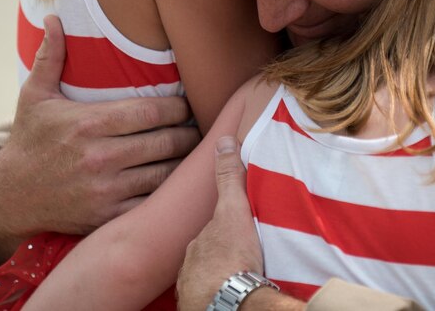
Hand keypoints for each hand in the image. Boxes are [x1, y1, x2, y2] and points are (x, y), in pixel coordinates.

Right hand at [0, 15, 201, 246]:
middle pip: (165, 141)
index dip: (178, 106)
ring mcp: (105, 190)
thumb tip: (53, 17)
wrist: (10, 196)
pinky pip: (151, 202)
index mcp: (88, 123)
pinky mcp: (107, 216)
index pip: (152, 111)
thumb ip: (51, 56)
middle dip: (187, 132)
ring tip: (193, 150)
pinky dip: (167, 191)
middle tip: (196, 125)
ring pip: (164, 173)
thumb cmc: (29, 139)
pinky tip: (175, 180)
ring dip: (184, 161)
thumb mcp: (35, 95)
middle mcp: (100, 157)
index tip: (185, 104)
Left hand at [178, 136, 274, 310]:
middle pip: (209, 254)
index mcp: (198, 243)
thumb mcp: (234, 211)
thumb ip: (229, 178)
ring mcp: (194, 289)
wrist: (230, 303)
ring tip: (243, 277)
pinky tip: (236, 293)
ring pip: (209, 277)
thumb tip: (223, 141)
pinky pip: (212, 298)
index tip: (236, 236)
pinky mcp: (201, 308)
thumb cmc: (233, 258)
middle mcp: (191, 265)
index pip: (211, 232)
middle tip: (243, 257)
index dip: (225, 230)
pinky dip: (223, 294)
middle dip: (222, 254)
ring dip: (223, 276)